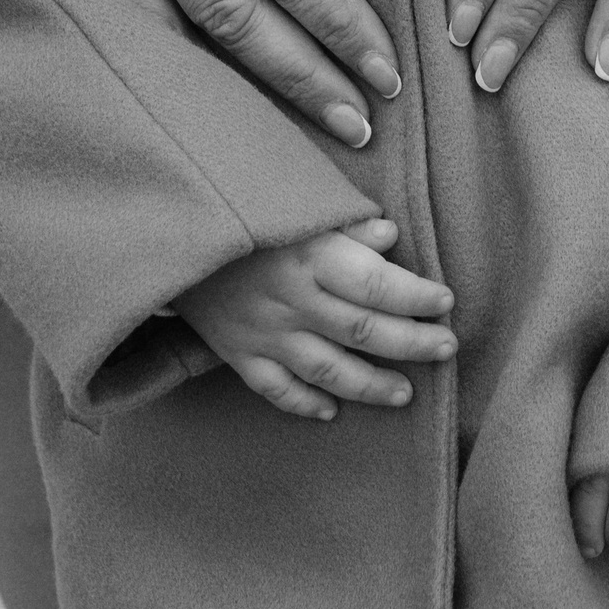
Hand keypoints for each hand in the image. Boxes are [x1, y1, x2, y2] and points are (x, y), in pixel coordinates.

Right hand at [0, 0, 401, 145]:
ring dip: (233, 85)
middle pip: (237, 19)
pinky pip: (106, 7)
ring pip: (170, 28)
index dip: (341, 25)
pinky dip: (152, 52)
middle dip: (304, 78)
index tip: (386, 70)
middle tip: (358, 129)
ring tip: (281, 129)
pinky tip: (181, 79)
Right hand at [173, 218, 456, 419]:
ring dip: (371, 385)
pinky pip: (275, 389)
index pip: (377, 284)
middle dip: (412, 343)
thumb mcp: (291, 198)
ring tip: (404, 394)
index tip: (446, 301)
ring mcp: (263, 332)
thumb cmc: (236, 203)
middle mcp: (291, 300)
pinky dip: (305, 404)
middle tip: (446, 348)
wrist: (162, 229)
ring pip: (328, 371)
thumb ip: (341, 220)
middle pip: (364, 332)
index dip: (417, 297)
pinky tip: (330, 411)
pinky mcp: (237, 352)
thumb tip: (390, 235)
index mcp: (309, 254)